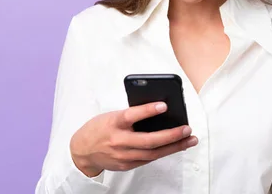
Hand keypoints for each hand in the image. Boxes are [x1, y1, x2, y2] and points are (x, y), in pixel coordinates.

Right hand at [70, 102, 197, 176]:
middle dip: (171, 135)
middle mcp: (118, 141)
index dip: (148, 110)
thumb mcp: (111, 115)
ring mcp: (123, 156)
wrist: (82, 151)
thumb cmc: (99, 128)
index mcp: (113, 123)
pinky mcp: (126, 165)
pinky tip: (176, 147)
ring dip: (174, 146)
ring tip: (189, 139)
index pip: (131, 116)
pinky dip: (163, 152)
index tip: (164, 105)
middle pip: (148, 140)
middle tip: (187, 128)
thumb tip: (157, 111)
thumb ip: (130, 115)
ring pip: (153, 153)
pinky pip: (148, 159)